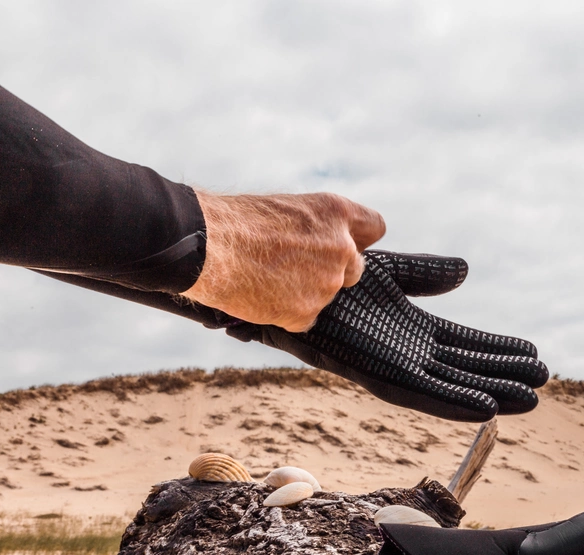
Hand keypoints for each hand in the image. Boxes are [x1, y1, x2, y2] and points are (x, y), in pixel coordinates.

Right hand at [181, 191, 385, 331]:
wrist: (208, 246)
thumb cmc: (236, 220)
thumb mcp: (287, 208)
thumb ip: (316, 227)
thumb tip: (323, 243)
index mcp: (336, 213)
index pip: (374, 227)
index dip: (361, 238)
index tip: (350, 244)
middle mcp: (341, 248)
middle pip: (356, 269)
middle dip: (333, 270)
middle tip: (298, 267)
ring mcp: (326, 284)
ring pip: (327, 294)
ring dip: (305, 291)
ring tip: (269, 277)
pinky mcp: (307, 313)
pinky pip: (305, 317)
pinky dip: (287, 312)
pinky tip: (263, 295)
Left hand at [228, 251, 549, 421]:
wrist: (271, 272)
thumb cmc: (319, 271)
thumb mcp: (385, 269)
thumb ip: (424, 274)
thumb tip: (465, 271)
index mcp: (406, 328)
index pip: (461, 342)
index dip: (495, 348)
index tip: (531, 351)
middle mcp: (400, 351)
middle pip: (462, 369)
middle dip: (501, 376)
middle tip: (543, 382)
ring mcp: (385, 364)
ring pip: (448, 387)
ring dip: (489, 394)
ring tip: (530, 400)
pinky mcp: (368, 372)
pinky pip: (417, 393)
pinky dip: (453, 402)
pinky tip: (487, 408)